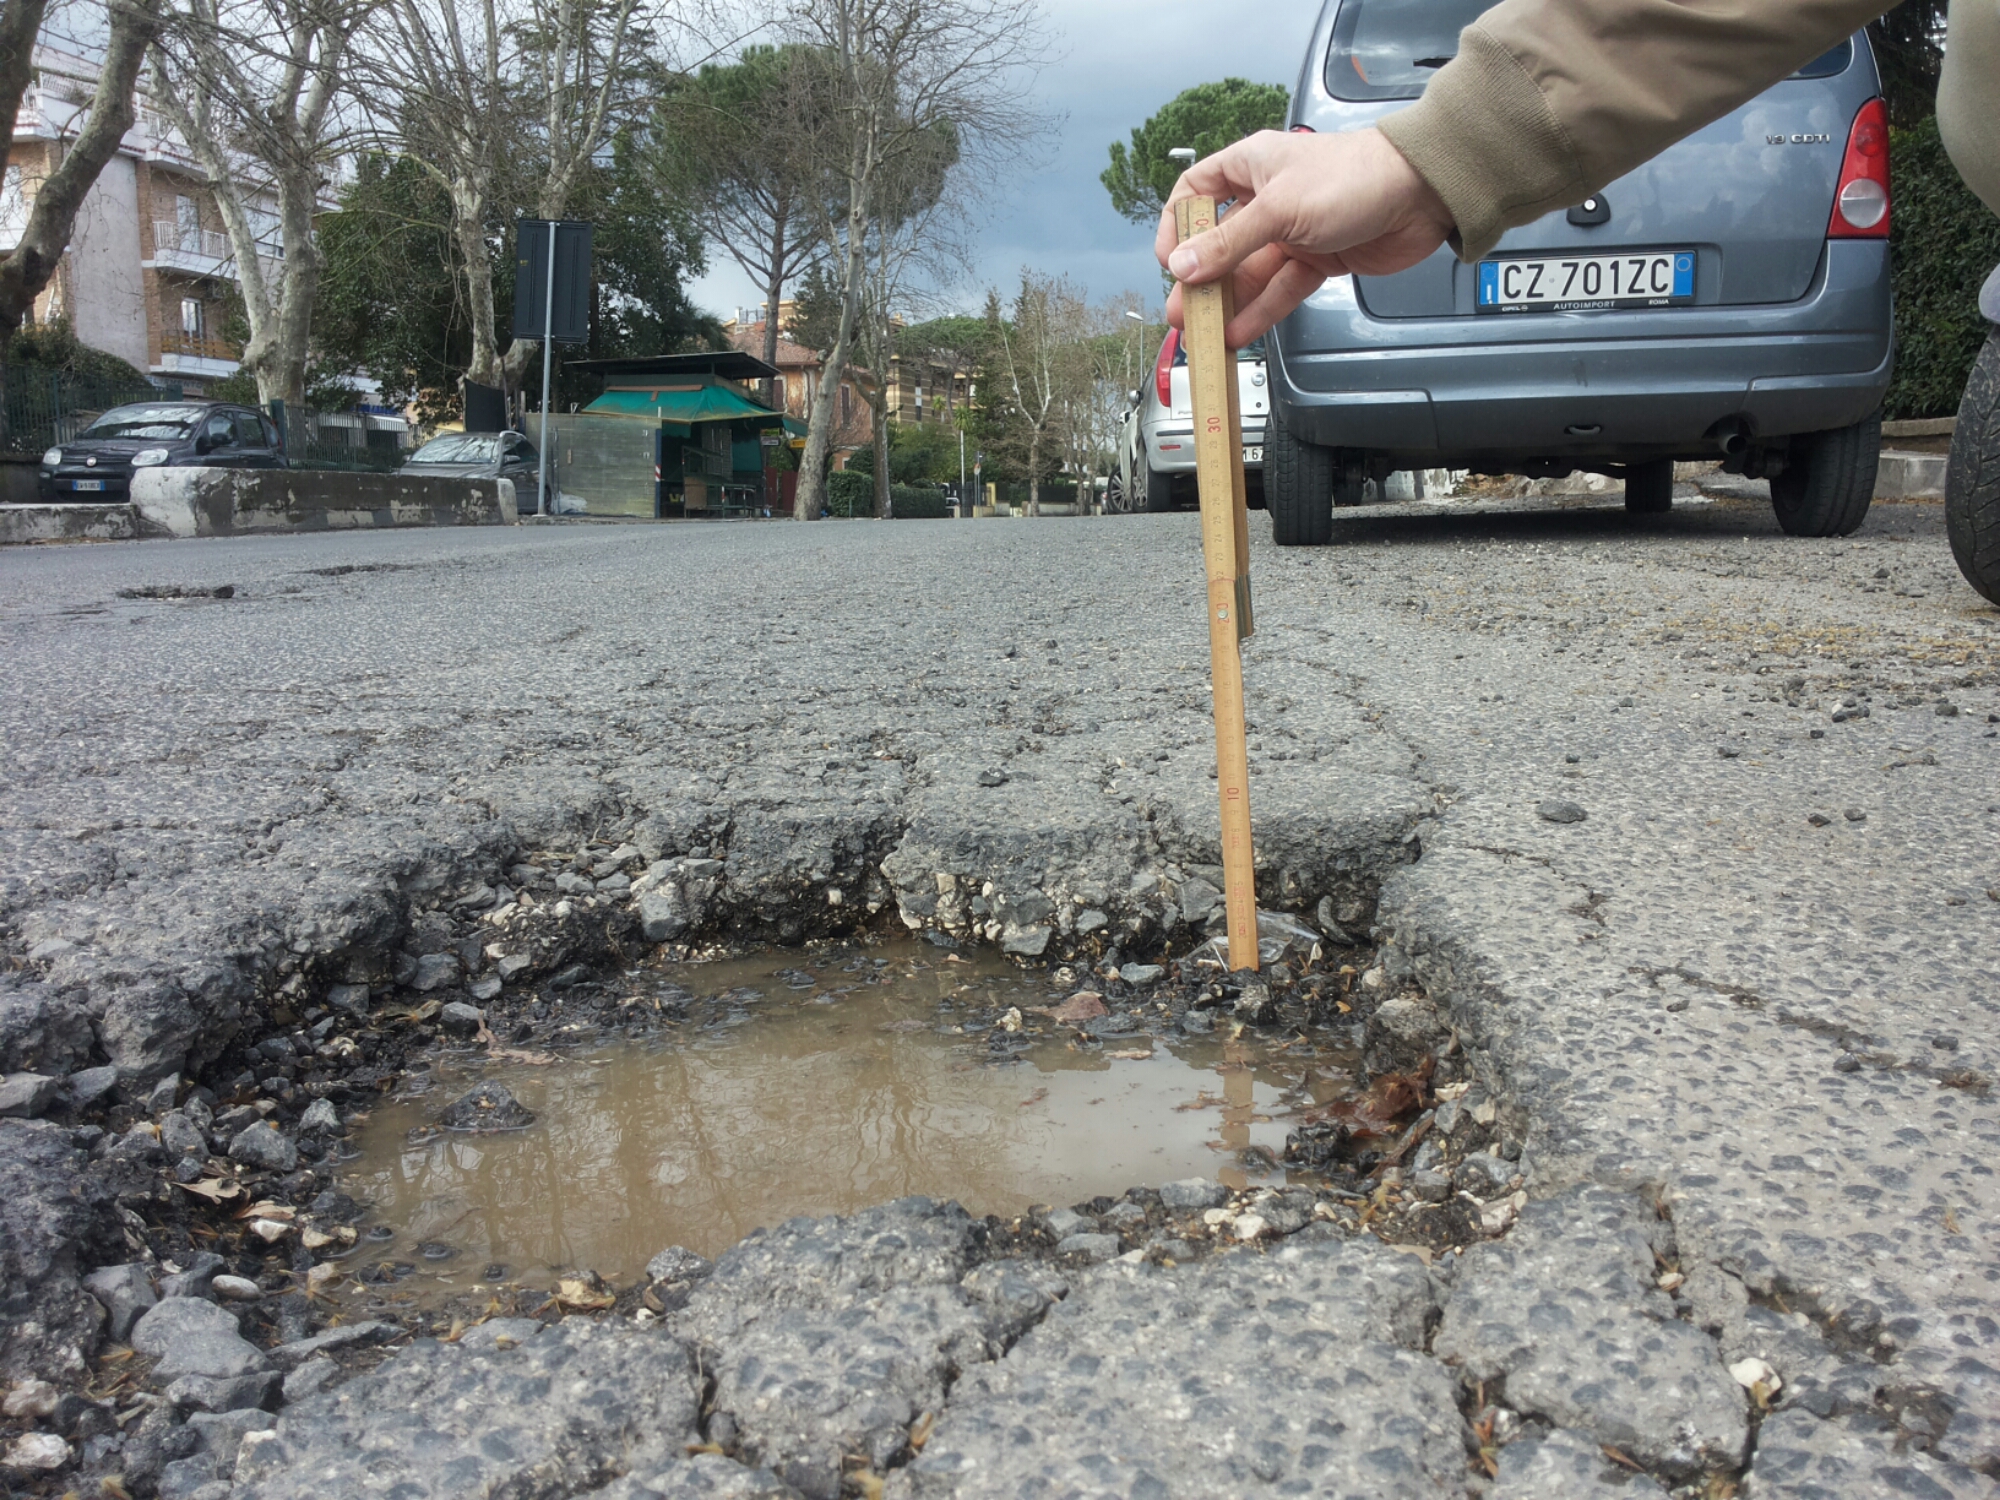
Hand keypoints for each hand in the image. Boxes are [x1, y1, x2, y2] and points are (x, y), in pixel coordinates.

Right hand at [1155, 127, 1455, 345]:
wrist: (1421, 194)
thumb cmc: (1354, 177)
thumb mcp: (1279, 208)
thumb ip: (1229, 242)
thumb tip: (1183, 266)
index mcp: (1251, 167)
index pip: (1196, 193)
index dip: (1177, 225)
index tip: (1171, 259)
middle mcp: (1267, 198)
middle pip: (1220, 242)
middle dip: (1200, 278)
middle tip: (1182, 311)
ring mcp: (1292, 231)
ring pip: (1249, 272)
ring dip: (1227, 302)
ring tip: (1203, 333)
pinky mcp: (1317, 259)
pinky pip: (1279, 288)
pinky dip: (1261, 311)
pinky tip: (1240, 331)